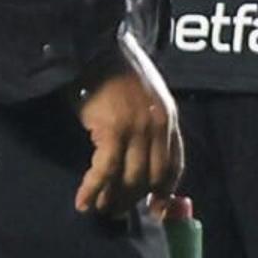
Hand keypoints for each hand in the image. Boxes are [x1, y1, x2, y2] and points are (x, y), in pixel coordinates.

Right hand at [74, 45, 184, 214]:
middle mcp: (158, 125)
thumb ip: (146, 121)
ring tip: (100, 209)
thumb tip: (138, 155)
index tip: (156, 209)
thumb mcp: (142, 93)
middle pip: (153, 177)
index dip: (165, 191)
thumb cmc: (111, 68)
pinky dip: (93, 189)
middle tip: (118, 213)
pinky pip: (105, 170)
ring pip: (130, 178)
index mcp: (168, 116)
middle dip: (135, 199)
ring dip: (113, 199)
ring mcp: (137, 128)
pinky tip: (83, 202)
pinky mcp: (112, 130)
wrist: (92, 45)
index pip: (174, 164)